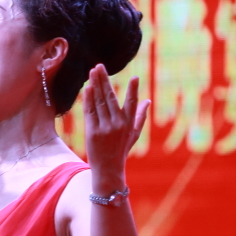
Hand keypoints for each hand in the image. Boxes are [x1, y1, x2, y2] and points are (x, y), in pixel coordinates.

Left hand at [81, 64, 149, 183]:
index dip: (133, 90)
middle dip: (105, 80)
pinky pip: (90, 112)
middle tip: (100, 66)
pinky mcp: (92, 132)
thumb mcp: (134, 134)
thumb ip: (141, 117)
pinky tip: (88, 87)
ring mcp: (105, 128)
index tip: (135, 78)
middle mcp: (118, 124)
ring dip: (96, 85)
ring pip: (100, 102)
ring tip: (92, 72)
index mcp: (129, 124)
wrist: (108, 169)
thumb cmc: (121, 150)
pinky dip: (88, 99)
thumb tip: (148, 101)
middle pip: (111, 98)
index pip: (132, 103)